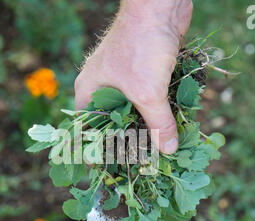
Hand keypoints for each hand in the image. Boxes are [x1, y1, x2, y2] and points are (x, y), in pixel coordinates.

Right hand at [75, 0, 192, 153]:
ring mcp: (123, 79)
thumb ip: (157, 123)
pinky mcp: (143, 72)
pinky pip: (148, 99)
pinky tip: (169, 126)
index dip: (95, 150)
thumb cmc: (141, 45)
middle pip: (111, 123)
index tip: (108, 170)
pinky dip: (157, 112)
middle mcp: (103, 87)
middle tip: (139, 164)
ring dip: (145, 127)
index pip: (85, 129)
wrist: (160, 6)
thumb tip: (168, 150)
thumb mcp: (148, 91)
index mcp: (89, 90)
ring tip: (157, 150)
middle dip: (126, 142)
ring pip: (132, 112)